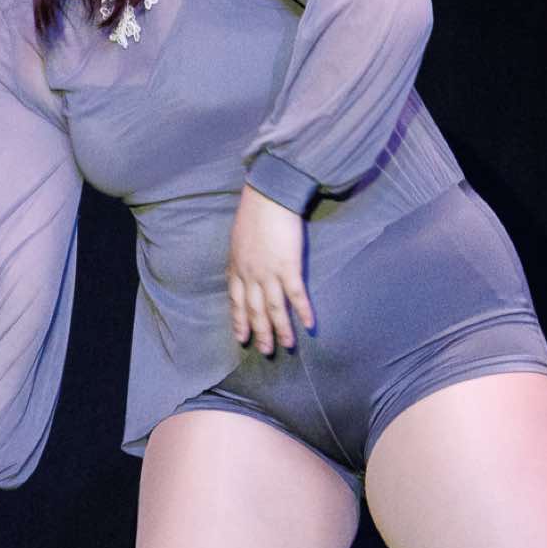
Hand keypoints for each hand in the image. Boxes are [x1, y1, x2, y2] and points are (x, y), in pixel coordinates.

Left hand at [226, 182, 313, 355]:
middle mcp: (251, 274)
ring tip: (286, 347)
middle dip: (259, 332)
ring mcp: (269, 272)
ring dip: (280, 330)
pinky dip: (303, 312)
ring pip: (273, 308)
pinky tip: (310, 325)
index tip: (241, 337)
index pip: (236, 301)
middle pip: (254, 310)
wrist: (268, 196)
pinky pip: (296, 295)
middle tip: (265, 351)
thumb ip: (242, 253)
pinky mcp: (288, 266)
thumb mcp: (239, 236)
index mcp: (237, 266)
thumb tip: (245, 260)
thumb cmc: (254, 210)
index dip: (239, 320)